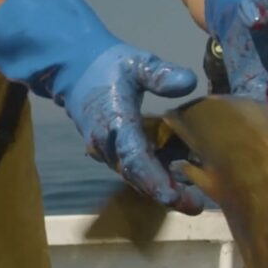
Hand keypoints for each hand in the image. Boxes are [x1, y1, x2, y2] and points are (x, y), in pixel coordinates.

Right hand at [56, 45, 201, 210]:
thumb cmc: (109, 65)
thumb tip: (189, 83)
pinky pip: (132, 169)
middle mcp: (107, 143)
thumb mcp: (136, 62)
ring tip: (192, 199)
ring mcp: (105, 151)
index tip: (172, 196)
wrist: (74, 69)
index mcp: (114, 121)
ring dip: (160, 188)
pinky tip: (178, 180)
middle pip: (136, 175)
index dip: (153, 178)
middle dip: (163, 193)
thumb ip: (161, 74)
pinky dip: (153, 177)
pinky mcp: (110, 151)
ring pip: (134, 175)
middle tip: (194, 206)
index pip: (133, 157)